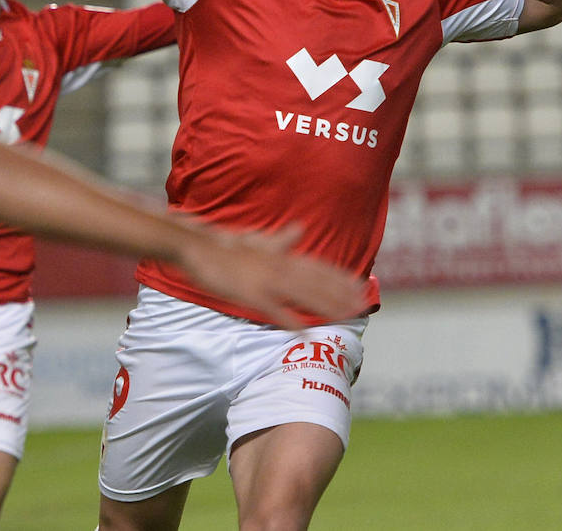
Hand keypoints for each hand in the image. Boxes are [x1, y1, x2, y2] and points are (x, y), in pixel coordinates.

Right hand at [177, 225, 367, 329]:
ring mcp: (266, 281)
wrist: (198, 247)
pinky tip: (307, 333)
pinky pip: (276, 312)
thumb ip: (282, 239)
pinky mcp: (251, 295)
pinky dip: (292, 322)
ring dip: (327, 306)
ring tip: (348, 316)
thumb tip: (301, 227)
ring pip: (304, 296)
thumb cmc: (226, 244)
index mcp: (281, 255)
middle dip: (342, 294)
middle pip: (317, 283)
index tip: (361, 284)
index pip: (318, 267)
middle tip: (363, 303)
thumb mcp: (258, 239)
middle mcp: (279, 267)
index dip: (340, 277)